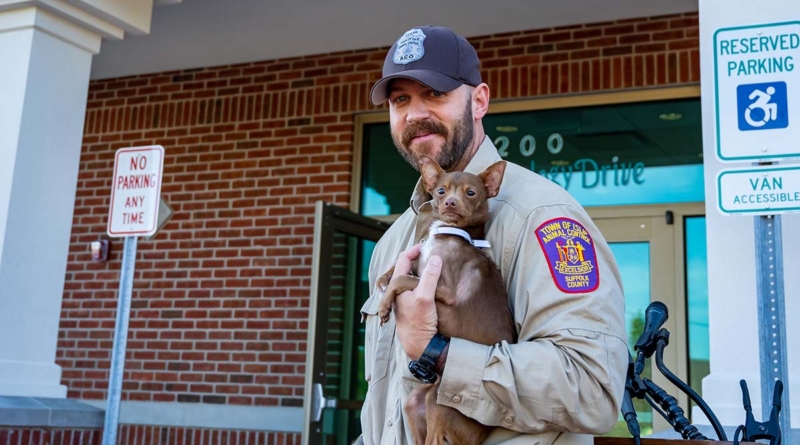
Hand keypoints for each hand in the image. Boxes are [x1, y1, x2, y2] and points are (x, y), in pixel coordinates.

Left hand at [391, 245, 441, 360]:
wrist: (420, 345)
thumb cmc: (419, 322)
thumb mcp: (425, 296)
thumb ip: (430, 277)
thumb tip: (435, 258)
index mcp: (398, 285)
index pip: (404, 259)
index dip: (415, 250)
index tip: (427, 246)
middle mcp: (399, 290)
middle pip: (408, 267)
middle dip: (419, 259)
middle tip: (433, 255)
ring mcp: (405, 297)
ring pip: (413, 278)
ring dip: (423, 270)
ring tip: (437, 266)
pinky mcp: (413, 305)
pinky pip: (418, 287)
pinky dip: (425, 281)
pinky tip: (436, 283)